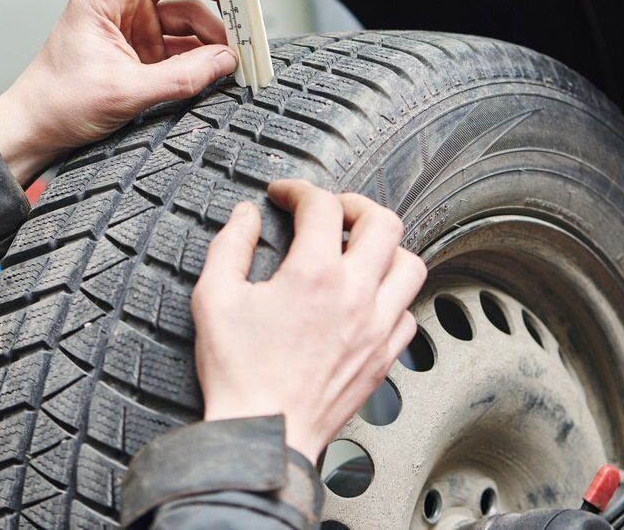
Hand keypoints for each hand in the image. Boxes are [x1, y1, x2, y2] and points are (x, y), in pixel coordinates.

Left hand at [0, 0, 236, 184]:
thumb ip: (180, 77)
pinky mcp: (146, 53)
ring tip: (236, 55)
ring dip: (215, 32)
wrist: (39, 131)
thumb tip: (225, 62)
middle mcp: (123, 4)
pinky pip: (185, 45)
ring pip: (189, 14)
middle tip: (242, 11)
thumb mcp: (124, 91)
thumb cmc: (58, 101)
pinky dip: (206, 55)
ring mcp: (137, 28)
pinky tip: (220, 67)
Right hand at [191, 180, 427, 463]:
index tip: (284, 196)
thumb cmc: (239, 374)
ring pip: (410, 266)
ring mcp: (376, 328)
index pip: (321, 206)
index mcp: (313, 275)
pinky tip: (367, 299)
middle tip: (330, 212)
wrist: (264, 434)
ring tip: (358, 251)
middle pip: (383, 223)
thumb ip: (230, 245)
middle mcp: (355, 296)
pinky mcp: (383, 357)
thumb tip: (246, 216)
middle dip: (354, 205)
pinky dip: (393, 297)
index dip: (299, 190)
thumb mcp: (214, 298)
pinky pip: (408, 313)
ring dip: (385, 249)